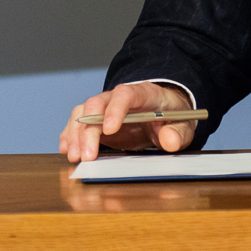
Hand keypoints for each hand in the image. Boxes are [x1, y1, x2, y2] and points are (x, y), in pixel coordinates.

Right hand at [59, 81, 196, 162]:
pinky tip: (66, 149)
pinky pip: (78, 122)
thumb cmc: (173, 116)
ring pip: (82, 113)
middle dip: (88, 130)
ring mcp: (105, 108)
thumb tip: (169, 140)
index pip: (125, 94)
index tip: (109, 130)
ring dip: (75, 134)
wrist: (165, 111)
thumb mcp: (184, 124)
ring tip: (74, 156)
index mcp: (143, 93)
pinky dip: (70, 135)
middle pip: (97, 105)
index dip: (115, 110)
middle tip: (87, 156)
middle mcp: (119, 98)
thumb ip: (178, 132)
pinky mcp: (97, 121)